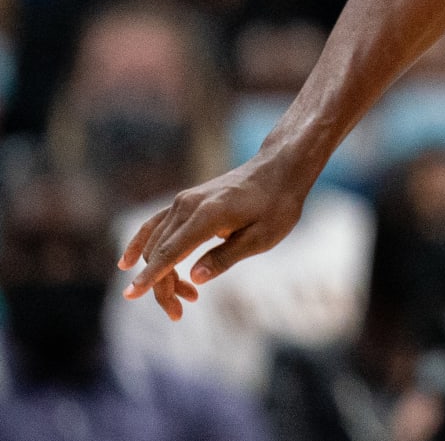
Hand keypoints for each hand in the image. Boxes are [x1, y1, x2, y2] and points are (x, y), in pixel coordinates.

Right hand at [117, 152, 310, 320]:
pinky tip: (128, 261)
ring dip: (159, 272)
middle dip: (162, 286)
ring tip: (181, 296)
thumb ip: (226, 256)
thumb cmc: (277, 204)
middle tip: (178, 312)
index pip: (171, 252)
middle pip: (160, 252)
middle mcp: (188, 205)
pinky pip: (156, 224)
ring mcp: (184, 200)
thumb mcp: (262, 237)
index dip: (151, 276)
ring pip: (157, 242)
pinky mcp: (186, 200)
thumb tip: (194, 278)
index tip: (131, 296)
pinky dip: (141, 243)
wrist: (280, 168)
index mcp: (208, 215)